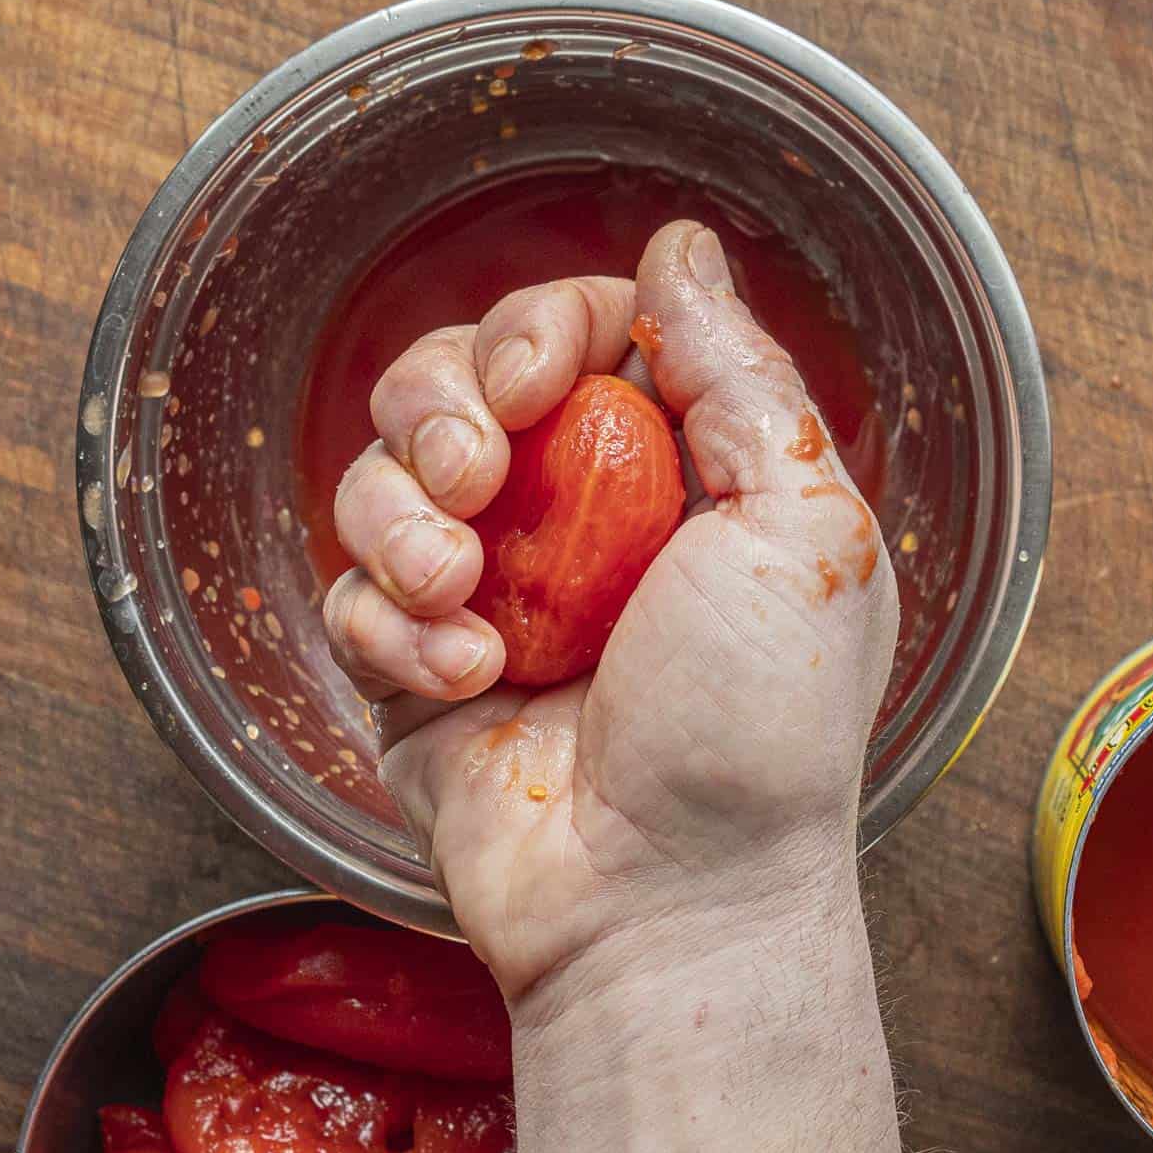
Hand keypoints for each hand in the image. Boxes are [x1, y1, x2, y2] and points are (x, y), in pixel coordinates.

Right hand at [324, 221, 898, 999]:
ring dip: (405, 516)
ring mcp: (485, 591)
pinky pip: (350, 591)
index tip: (543, 374)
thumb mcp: (801, 528)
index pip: (574, 336)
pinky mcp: (412, 663)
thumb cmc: (755, 731)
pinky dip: (392, 622)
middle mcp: (570, 520)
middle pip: (451, 383)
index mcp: (667, 474)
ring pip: (380, 474)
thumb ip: (741, 374)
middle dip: (447, 405)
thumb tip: (680, 250)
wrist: (667, 902)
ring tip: (463, 585)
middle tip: (485, 472)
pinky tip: (463, 672)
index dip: (540, 327)